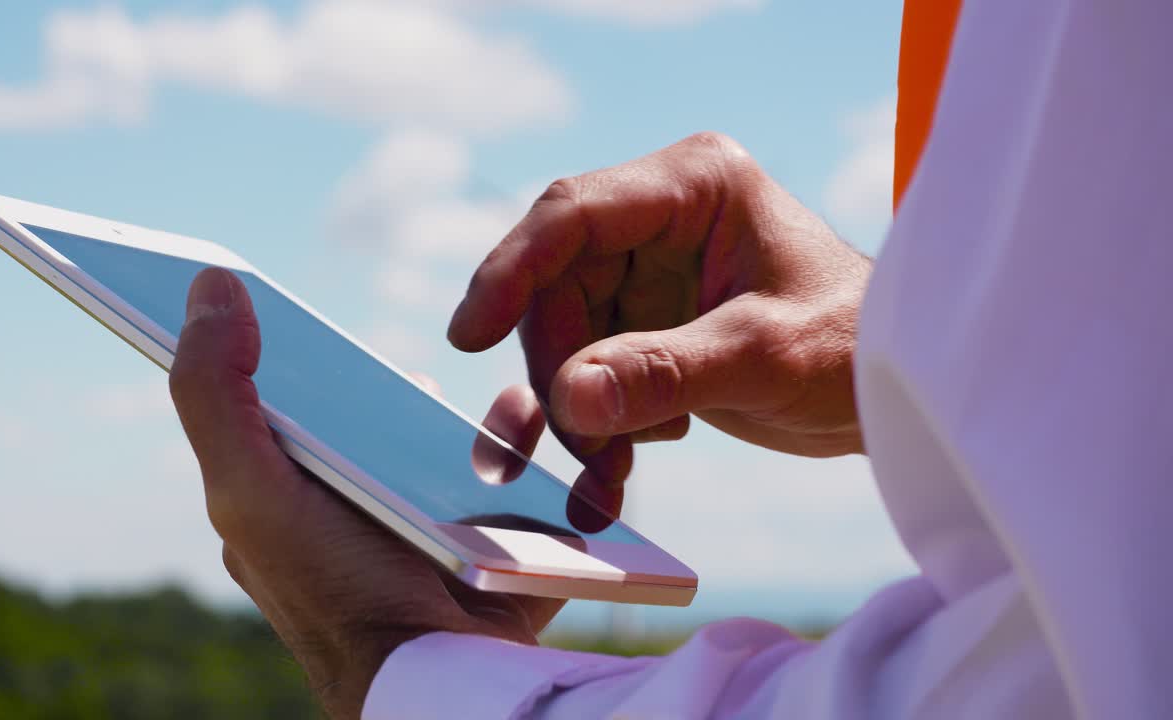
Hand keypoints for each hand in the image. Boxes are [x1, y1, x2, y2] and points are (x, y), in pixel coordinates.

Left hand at [170, 268, 563, 719]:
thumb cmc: (334, 587)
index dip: (288, 367)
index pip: (281, 417)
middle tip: (409, 381)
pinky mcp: (485, 555)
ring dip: (470, 420)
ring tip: (484, 397)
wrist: (440, 677)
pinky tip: (525, 425)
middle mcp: (350, 521)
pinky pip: (512, 488)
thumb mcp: (249, 486)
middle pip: (371, 430)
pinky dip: (523, 454)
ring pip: (448, 458)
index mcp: (288, 504)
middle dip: (393, 395)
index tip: (305, 323)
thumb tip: (210, 287)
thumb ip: (215, 391)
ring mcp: (421, 540)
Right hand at [449, 132, 869, 511]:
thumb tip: (567, 398)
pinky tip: (618, 466)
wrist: (897, 394)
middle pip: (558, 287)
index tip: (469, 335)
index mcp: (693, 185)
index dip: (511, 272)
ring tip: (604, 475)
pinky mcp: (649, 322)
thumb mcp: (765, 358)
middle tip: (583, 450)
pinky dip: (593, 422)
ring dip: (572, 411)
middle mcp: (661, 218)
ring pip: (564, 336)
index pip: (572, 214)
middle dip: (559, 373)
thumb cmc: (859, 349)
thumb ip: (665, 373)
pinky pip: (589, 367)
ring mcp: (651, 272)